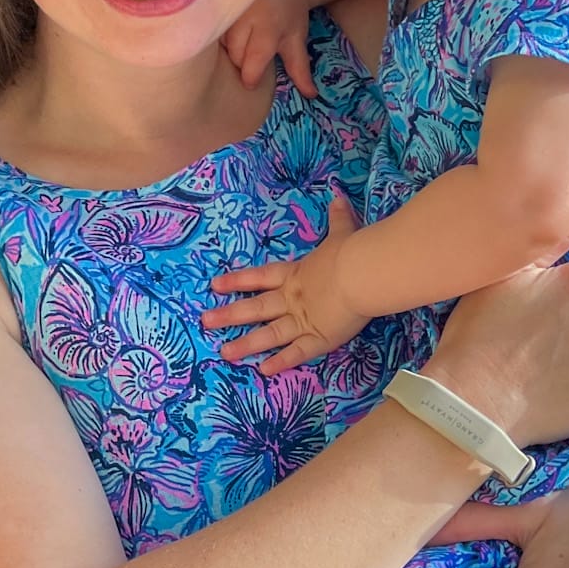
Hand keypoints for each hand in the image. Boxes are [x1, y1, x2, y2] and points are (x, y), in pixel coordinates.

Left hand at [204, 195, 368, 374]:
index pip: (260, 277)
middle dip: (229, 315)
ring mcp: (303, 321)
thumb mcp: (343, 234)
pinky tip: (264, 370)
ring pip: (269, 334)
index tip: (215, 284)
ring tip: (224, 353)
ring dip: (246, 344)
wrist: (363, 275)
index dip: (237, 281)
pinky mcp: (319, 339)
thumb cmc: (352, 254)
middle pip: (255, 308)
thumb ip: (338, 219)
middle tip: (205, 321)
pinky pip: (296, 353)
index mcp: (296, 274)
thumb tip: (338, 197)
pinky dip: (281, 362)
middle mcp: (293, 299)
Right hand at [223, 0, 315, 95]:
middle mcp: (246, 17)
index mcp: (268, 27)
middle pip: (236, 56)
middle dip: (243, 64)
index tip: (253, 83)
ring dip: (232, 51)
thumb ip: (300, 70)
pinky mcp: (220, 6)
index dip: (251, 76)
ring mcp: (230, 10)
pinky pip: (215, 33)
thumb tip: (311, 96)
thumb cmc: (290, 16)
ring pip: (223, 45)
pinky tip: (235, 38)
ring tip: (245, 46)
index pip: (254, 59)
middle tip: (254, 59)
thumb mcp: (297, 42)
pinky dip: (224, 41)